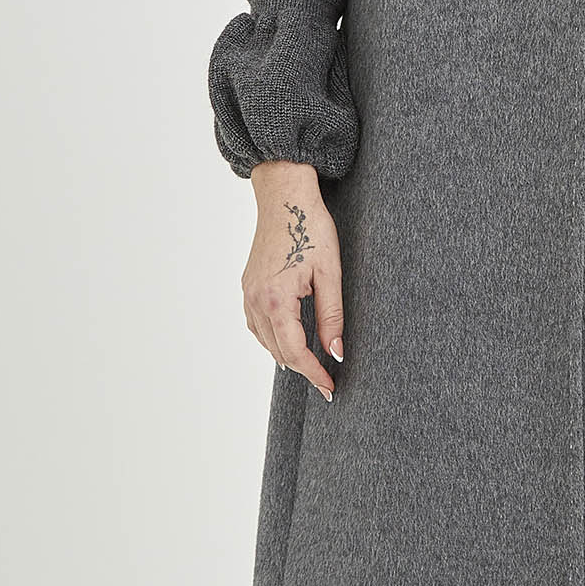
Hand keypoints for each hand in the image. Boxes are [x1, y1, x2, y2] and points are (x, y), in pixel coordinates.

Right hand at [244, 161, 344, 401]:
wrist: (285, 197)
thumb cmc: (310, 229)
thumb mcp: (330, 273)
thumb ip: (332, 316)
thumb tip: (336, 352)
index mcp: (276, 299)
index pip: (295, 351)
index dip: (314, 373)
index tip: (330, 388)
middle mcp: (256, 300)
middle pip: (279, 351)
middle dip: (303, 370)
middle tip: (326, 384)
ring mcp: (248, 293)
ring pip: (265, 341)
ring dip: (287, 357)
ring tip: (310, 368)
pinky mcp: (248, 286)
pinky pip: (256, 325)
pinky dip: (272, 339)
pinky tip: (287, 341)